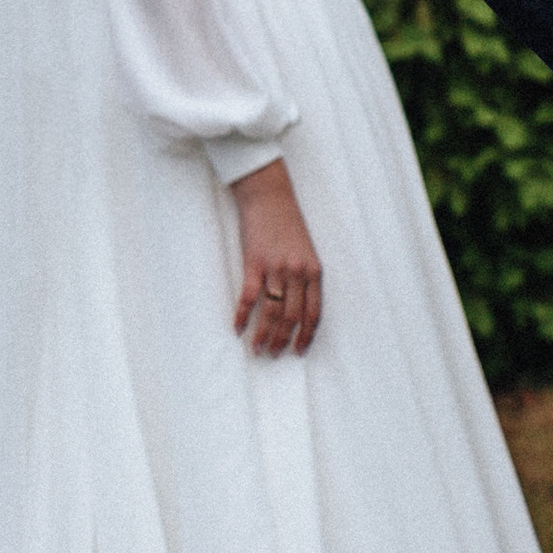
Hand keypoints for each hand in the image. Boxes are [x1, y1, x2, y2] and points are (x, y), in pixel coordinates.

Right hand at [231, 159, 322, 354]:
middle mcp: (297, 272)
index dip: (306, 335)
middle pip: (291, 317)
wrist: (269, 197)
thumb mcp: (306, 251)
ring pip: (271, 312)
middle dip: (283, 341)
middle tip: (274, 355)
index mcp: (314, 271)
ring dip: (264, 334)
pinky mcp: (254, 263)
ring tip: (257, 349)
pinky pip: (249, 297)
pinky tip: (238, 328)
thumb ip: (305, 277)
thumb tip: (298, 307)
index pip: (313, 312)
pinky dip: (242, 315)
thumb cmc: (288, 224)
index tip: (299, 351)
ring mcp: (276, 268)